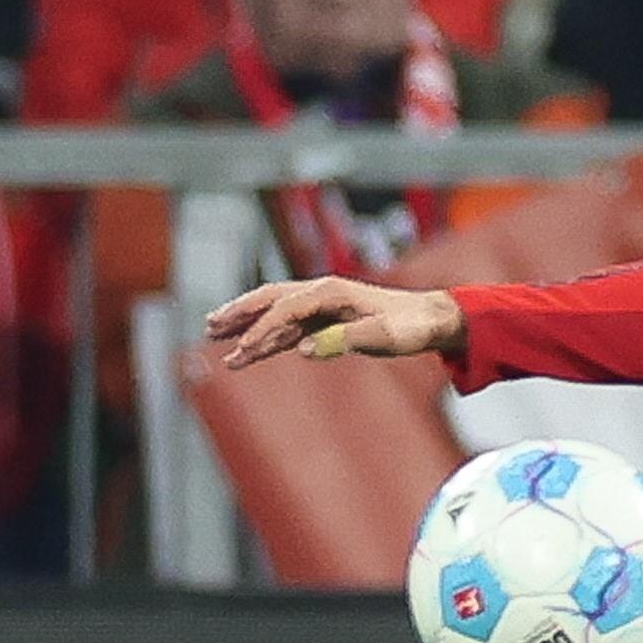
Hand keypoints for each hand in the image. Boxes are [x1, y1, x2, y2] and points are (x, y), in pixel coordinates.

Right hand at [205, 276, 463, 367]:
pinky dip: (270, 337)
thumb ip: (344, 340)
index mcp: (331, 292)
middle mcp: (323, 294)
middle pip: (270, 300)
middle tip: (210, 326)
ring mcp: (324, 307)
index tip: (243, 350)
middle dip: (240, 313)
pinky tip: (254, 350)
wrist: (432, 319)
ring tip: (219, 339)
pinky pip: (291, 328)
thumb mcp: (382, 337)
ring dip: (249, 326)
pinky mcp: (329, 320)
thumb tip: (306, 349)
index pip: (285, 309)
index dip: (262, 329)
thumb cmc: (411, 326)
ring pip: (276, 314)